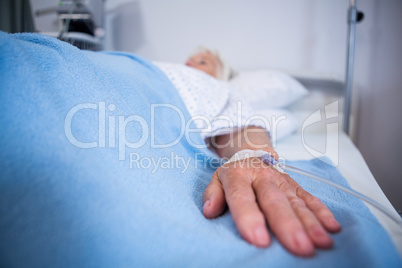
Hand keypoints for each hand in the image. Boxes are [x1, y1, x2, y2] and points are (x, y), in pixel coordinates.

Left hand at [202, 157, 340, 256]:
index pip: (242, 198)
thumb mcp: (217, 179)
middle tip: (299, 247)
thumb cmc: (234, 173)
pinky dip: (322, 212)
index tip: (258, 240)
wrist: (252, 151)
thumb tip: (209, 210)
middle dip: (288, 225)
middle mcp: (262, 178)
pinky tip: (332, 228)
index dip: (249, 218)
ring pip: (297, 202)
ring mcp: (282, 181)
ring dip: (310, 222)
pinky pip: (310, 198)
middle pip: (275, 201)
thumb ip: (213, 194)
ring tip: (321, 243)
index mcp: (238, 176)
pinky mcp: (296, 185)